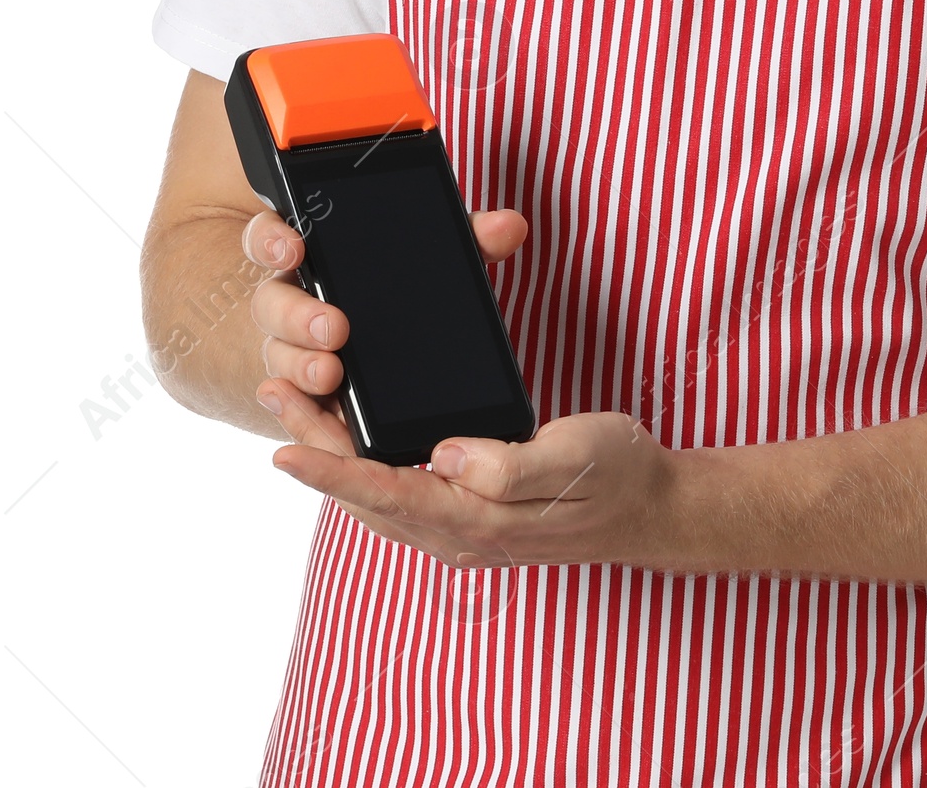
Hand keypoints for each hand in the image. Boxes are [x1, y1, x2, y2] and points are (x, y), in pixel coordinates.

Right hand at [241, 203, 529, 459]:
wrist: (393, 347)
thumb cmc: (407, 286)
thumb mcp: (436, 259)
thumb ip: (468, 240)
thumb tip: (510, 227)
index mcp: (315, 256)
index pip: (274, 238)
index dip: (274, 240)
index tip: (294, 247)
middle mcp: (291, 302)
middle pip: (272, 303)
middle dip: (298, 314)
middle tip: (333, 327)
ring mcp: (293, 352)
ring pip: (278, 357)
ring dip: (301, 365)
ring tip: (331, 373)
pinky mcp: (310, 398)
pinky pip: (296, 406)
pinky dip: (305, 410)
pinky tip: (324, 415)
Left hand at [262, 400, 679, 573]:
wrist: (652, 504)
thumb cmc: (618, 474)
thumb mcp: (575, 457)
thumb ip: (512, 466)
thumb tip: (448, 456)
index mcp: (479, 520)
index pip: (389, 494)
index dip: (333, 472)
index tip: (284, 449)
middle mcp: (459, 532)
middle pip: (367, 494)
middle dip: (315, 449)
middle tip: (274, 393)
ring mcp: (463, 526)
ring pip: (378, 493)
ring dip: (333, 452)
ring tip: (296, 403)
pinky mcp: (471, 509)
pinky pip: (401, 488)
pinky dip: (365, 460)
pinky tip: (355, 433)